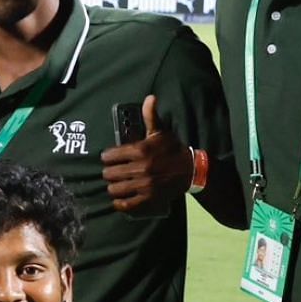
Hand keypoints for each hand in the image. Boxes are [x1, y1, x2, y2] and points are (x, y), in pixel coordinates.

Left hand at [102, 96, 191, 214]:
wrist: (192, 170)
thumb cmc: (172, 149)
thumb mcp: (161, 132)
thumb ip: (150, 116)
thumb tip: (150, 97)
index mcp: (140, 150)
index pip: (109, 156)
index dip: (108, 157)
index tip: (111, 158)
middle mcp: (140, 168)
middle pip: (109, 173)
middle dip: (109, 172)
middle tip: (114, 172)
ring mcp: (144, 184)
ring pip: (114, 189)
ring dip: (114, 187)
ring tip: (117, 183)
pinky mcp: (148, 198)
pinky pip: (125, 204)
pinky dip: (120, 203)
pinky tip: (120, 198)